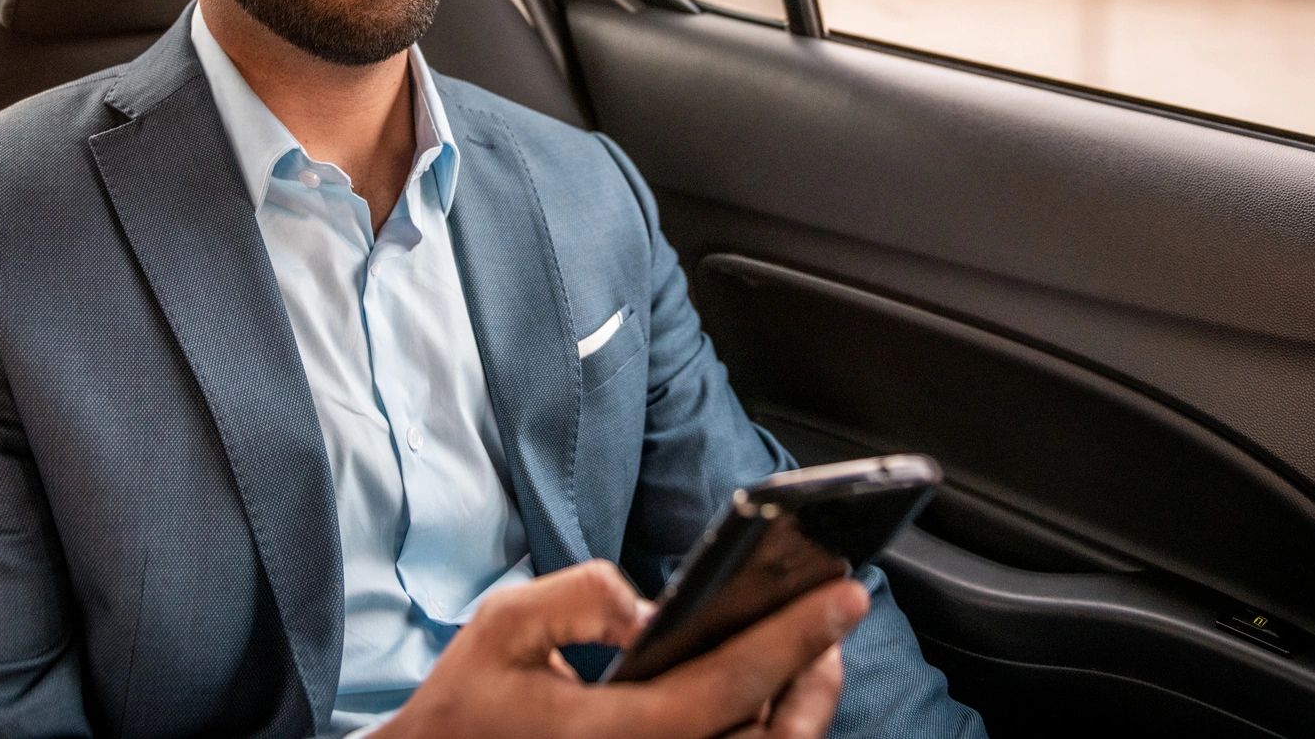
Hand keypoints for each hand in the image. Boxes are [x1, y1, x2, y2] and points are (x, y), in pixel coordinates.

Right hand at [377, 559, 870, 738]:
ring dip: (801, 706)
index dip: (795, 635)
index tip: (844, 591)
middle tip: (836, 615)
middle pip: (770, 737)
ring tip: (812, 650)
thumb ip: (579, 596)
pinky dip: (766, 729)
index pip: (730, 683)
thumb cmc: (470, 708)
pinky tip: (769, 689)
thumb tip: (649, 605)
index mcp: (617, 733)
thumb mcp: (505, 627)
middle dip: (815, 671)